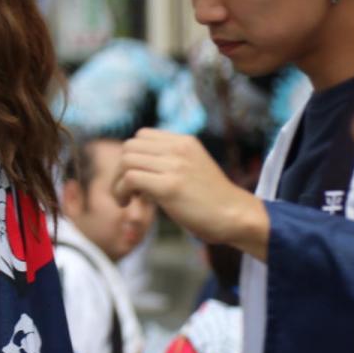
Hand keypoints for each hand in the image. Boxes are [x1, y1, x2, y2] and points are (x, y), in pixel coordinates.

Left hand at [113, 129, 268, 260]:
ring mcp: (175, 166)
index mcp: (185, 141)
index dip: (132, 157)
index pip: (141, 136)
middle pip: (129, 147)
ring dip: (117, 182)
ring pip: (126, 161)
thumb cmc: (211, 199)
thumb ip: (168, 160)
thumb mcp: (191, 168)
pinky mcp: (170, 186)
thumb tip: (132, 165)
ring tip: (128, 199)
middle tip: (129, 191)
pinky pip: (130, 179)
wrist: (236, 216)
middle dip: (121, 169)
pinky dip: (121, 192)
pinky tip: (129, 204)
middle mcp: (179, 149)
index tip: (138, 177)